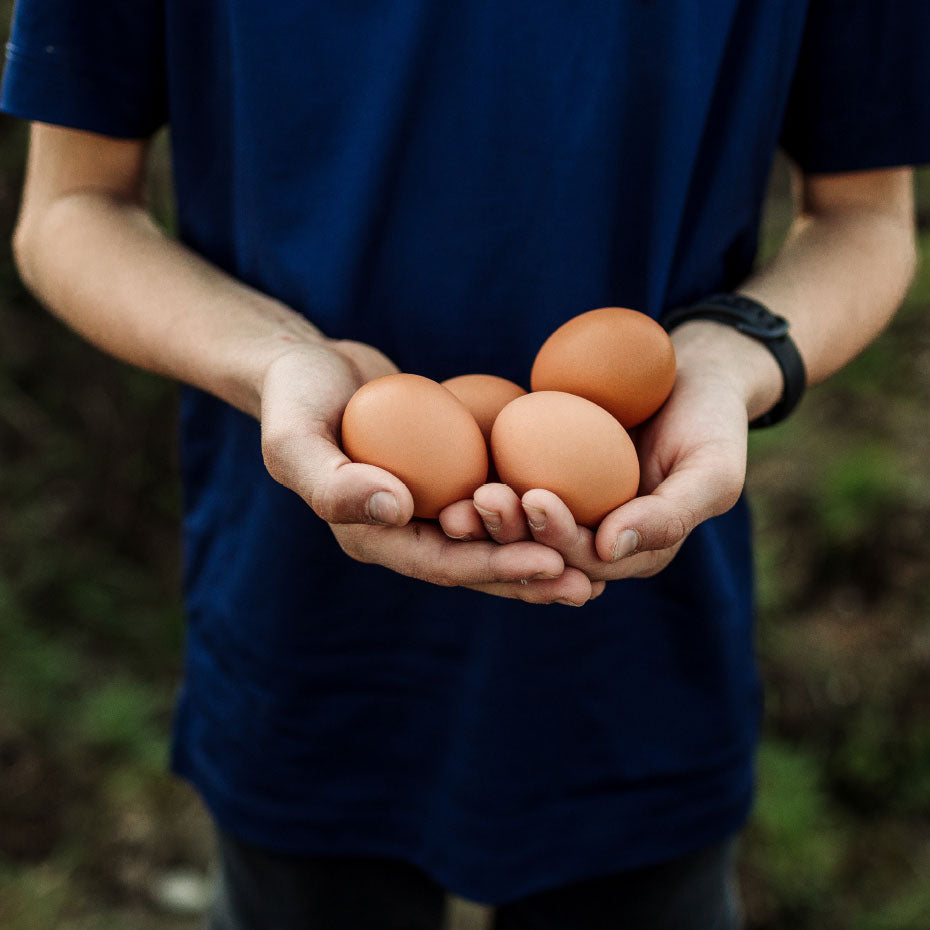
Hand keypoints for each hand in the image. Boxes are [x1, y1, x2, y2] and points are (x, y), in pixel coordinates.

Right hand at [259, 340, 597, 603]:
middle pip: (474, 564)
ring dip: (542, 552)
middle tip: (589, 582)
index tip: (549, 563)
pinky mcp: (450, 477)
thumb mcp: (294, 436)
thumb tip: (397, 509)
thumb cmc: (295, 396)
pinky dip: (534, 507)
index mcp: (370, 534)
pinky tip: (580, 506)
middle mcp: (404, 530)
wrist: (311, 366)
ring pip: (493, 538)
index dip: (494, 567)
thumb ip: (333, 481)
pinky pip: (497, 497)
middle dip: (531, 576)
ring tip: (599, 562)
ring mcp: (429, 506)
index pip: (439, 562)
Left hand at [440, 321, 781, 580]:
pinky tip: (457, 471)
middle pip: (543, 548)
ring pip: (518, 526)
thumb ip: (669, 516)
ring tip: (460, 498)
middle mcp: (595, 539)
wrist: (692, 375)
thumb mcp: (711, 470)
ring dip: (487, 518)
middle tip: (482, 498)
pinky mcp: (545, 475)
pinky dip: (484, 481)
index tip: (535, 498)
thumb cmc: (712, 422)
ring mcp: (569, 509)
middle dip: (510, 532)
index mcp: (634, 552)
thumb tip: (609, 548)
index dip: (558, 537)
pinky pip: (511, 481)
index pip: (587, 559)